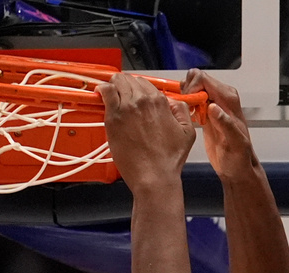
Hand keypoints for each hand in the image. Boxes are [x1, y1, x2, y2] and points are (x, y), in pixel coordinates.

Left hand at [97, 73, 195, 192]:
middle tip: (122, 95)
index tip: (135, 95)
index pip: (145, 83)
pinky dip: (102, 90)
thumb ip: (181, 111)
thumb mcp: (187, 132)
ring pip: (117, 82)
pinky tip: (101, 94)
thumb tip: (172, 101)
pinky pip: (105, 93)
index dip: (139, 88)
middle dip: (126, 85)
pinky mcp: (113, 118)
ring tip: (111, 94)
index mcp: (160, 102)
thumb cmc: (168, 160)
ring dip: (114, 86)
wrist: (153, 176)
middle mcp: (143, 101)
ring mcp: (126, 108)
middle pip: (129, 80)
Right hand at [181, 69, 257, 180]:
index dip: (191, 88)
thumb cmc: (239, 158)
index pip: (204, 79)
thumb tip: (214, 107)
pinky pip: (191, 99)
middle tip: (184, 109)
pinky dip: (184, 104)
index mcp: (229, 100)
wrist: (237, 168)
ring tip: (184, 113)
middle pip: (196, 79)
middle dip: (185, 91)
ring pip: (192, 87)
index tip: (186, 103)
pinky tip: (185, 117)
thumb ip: (226, 124)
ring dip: (183, 97)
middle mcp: (221, 98)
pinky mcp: (205, 113)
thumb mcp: (235, 143)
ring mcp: (213, 104)